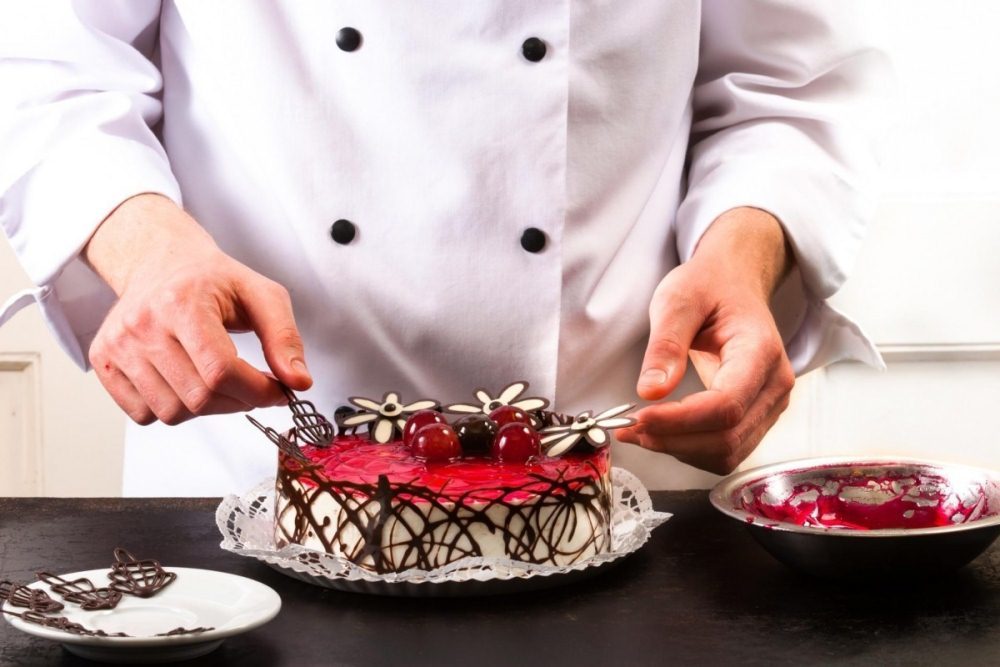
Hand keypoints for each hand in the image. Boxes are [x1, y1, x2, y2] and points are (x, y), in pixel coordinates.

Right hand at [84, 194, 311, 424]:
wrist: (161, 262)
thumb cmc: (212, 279)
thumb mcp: (261, 294)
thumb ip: (284, 338)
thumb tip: (298, 381)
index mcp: (182, 302)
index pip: (221, 371)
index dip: (258, 392)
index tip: (277, 392)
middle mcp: (142, 324)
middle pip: (199, 397)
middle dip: (238, 401)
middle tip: (251, 386)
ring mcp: (118, 344)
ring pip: (172, 413)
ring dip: (207, 408)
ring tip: (218, 381)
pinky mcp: (103, 361)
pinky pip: (143, 414)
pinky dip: (173, 408)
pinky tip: (186, 382)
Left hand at [616, 208, 794, 473]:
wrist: (734, 284)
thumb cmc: (709, 287)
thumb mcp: (678, 300)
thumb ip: (666, 345)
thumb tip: (650, 391)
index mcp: (760, 350)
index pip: (726, 404)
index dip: (680, 420)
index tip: (639, 417)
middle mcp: (774, 384)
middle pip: (726, 436)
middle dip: (672, 439)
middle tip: (628, 428)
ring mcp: (770, 404)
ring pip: (726, 453)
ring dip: (679, 449)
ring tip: (640, 430)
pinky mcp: (756, 418)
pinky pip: (725, 451)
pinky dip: (690, 449)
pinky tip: (662, 432)